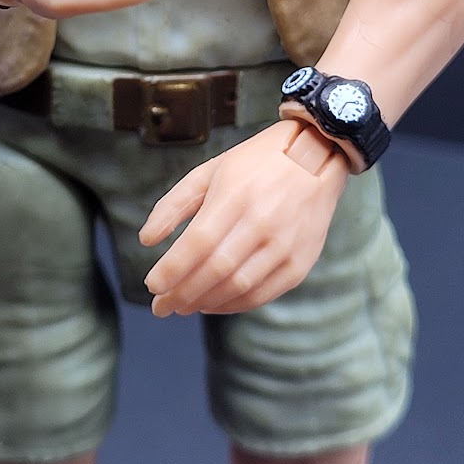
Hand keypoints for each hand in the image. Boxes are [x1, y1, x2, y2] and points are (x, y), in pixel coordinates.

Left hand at [139, 120, 349, 315]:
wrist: (317, 157)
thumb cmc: (255, 164)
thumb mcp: (211, 170)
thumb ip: (175, 204)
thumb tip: (146, 240)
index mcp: (236, 195)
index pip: (197, 244)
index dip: (171, 270)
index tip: (151, 285)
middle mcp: (263, 222)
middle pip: (215, 271)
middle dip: (181, 294)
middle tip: (161, 306)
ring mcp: (285, 246)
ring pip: (238, 288)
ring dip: (204, 303)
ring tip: (183, 306)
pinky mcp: (300, 263)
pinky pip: (262, 295)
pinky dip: (232, 305)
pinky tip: (212, 303)